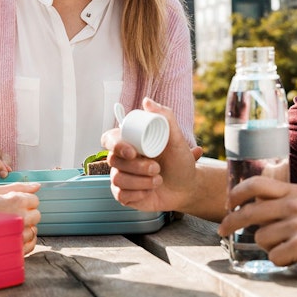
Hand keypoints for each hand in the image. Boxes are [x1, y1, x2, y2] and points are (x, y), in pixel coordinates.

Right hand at [0, 182, 41, 254]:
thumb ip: (18, 186)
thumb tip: (37, 186)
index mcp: (16, 201)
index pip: (35, 200)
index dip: (25, 201)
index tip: (14, 204)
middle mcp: (21, 217)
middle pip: (37, 215)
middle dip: (26, 214)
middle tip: (10, 215)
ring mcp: (19, 234)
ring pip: (34, 230)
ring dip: (24, 228)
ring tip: (7, 227)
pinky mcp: (16, 249)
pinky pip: (31, 244)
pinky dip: (25, 241)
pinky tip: (11, 236)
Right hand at [102, 98, 203, 214]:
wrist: (187, 188)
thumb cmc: (181, 162)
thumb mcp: (177, 140)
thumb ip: (165, 117)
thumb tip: (146, 101)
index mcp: (130, 142)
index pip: (108, 139)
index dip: (115, 145)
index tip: (132, 152)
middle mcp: (122, 159)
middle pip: (113, 160)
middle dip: (137, 167)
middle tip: (157, 168)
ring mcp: (122, 177)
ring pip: (117, 179)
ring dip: (141, 181)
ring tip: (158, 179)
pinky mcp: (124, 195)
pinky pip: (121, 195)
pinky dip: (138, 194)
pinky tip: (149, 191)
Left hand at [217, 176, 296, 277]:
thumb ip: (284, 202)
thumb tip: (250, 205)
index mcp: (295, 191)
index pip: (257, 184)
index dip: (236, 193)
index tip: (227, 203)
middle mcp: (294, 204)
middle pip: (249, 212)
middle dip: (230, 222)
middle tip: (221, 230)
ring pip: (260, 238)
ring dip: (269, 246)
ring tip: (289, 248)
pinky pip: (273, 256)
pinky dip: (281, 261)